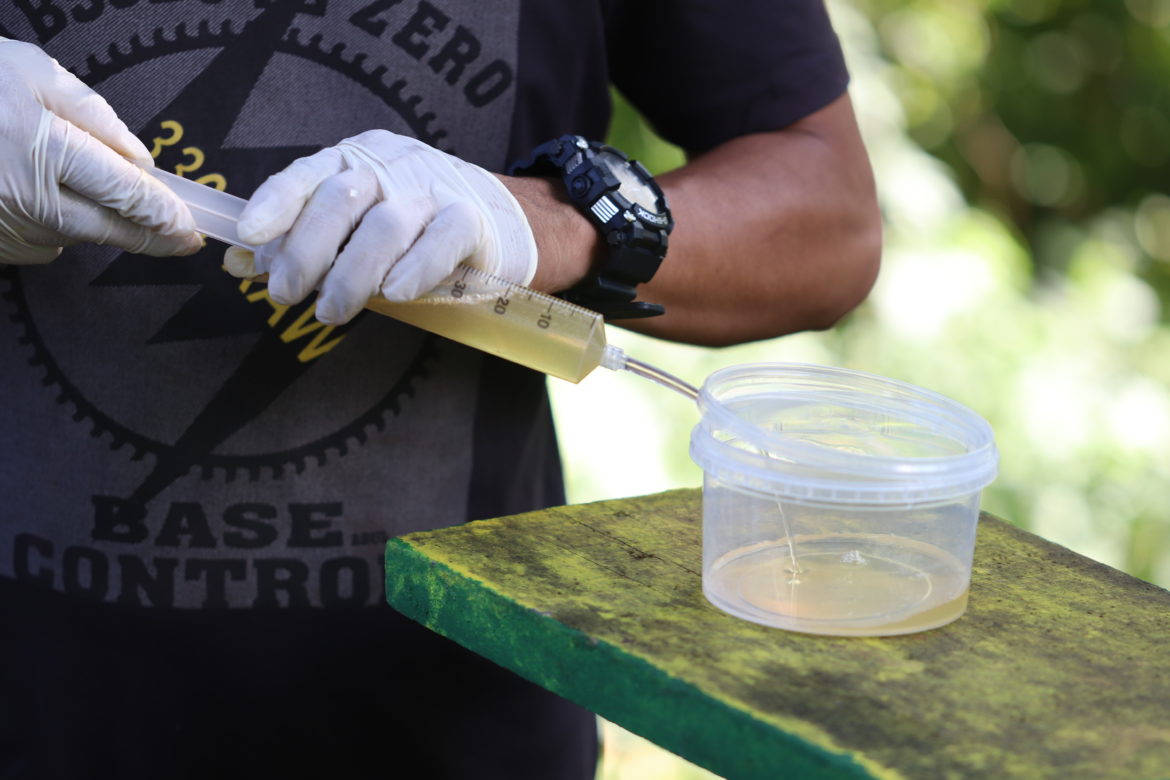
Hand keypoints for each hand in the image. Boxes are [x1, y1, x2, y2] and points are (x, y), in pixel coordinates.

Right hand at [0, 38, 200, 263]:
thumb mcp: (28, 73)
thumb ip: (93, 116)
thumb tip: (139, 161)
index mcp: (41, 147)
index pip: (125, 193)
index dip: (164, 214)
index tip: (191, 227)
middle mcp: (23, 196)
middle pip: (108, 230)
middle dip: (152, 237)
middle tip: (183, 240)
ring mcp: (3, 226)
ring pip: (73, 237)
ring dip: (96, 224)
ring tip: (92, 193)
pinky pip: (38, 244)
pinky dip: (53, 228)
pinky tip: (39, 197)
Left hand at [228, 129, 537, 324]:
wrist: (506, 223)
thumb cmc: (420, 231)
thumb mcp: (360, 229)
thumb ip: (307, 243)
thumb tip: (244, 265)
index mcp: (358, 161)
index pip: (309, 173)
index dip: (276, 202)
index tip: (250, 234)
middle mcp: (393, 167)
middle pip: (340, 199)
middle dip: (305, 251)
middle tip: (286, 294)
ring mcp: (435, 191)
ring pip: (385, 225)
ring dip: (351, 275)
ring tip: (332, 312)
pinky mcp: (473, 220)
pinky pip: (441, 240)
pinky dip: (414, 269)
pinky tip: (394, 295)